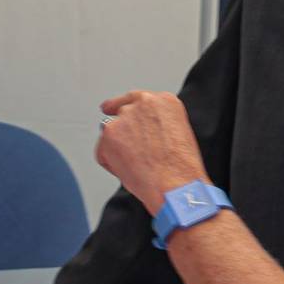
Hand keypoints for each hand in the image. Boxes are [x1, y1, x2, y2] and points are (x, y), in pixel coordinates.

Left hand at [94, 90, 206, 214]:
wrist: (175, 185)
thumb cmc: (181, 167)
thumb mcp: (179, 133)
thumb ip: (158, 124)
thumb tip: (142, 133)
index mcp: (164, 101)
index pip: (137, 98)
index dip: (124, 106)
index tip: (112, 108)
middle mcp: (143, 103)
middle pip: (121, 112)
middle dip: (121, 130)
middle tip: (128, 150)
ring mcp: (124, 117)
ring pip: (110, 133)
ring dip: (117, 149)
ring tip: (137, 165)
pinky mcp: (109, 134)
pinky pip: (102, 151)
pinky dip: (110, 164)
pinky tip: (129, 170)